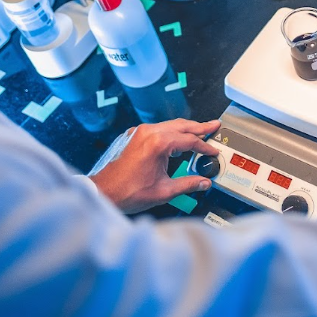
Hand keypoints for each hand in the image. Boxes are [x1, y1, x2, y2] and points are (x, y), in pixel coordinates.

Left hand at [89, 119, 220, 213]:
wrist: (103, 192)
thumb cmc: (126, 192)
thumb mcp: (164, 191)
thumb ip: (188, 184)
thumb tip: (204, 182)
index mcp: (158, 143)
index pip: (189, 140)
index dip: (205, 147)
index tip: (213, 152)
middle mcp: (148, 132)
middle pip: (181, 125)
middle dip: (200, 127)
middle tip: (214, 126)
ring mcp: (139, 132)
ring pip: (169, 125)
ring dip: (186, 128)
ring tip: (200, 130)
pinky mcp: (133, 136)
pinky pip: (158, 129)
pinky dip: (171, 131)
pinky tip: (178, 138)